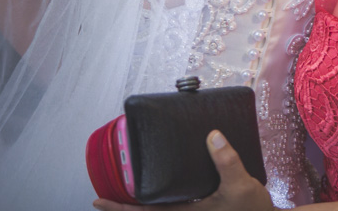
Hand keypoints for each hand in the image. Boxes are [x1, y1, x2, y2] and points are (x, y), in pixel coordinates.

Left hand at [92, 131, 273, 210]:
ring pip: (161, 210)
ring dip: (144, 203)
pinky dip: (165, 198)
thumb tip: (212, 135)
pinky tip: (170, 184)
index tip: (97, 200)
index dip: (119, 209)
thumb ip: (226, 161)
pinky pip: (177, 204)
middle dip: (127, 206)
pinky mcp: (205, 210)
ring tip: (133, 186)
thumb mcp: (240, 185)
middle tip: (108, 192)